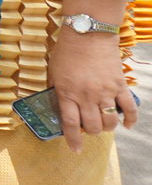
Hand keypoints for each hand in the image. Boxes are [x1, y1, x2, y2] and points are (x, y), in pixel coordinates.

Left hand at [48, 33, 136, 152]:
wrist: (88, 34)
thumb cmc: (67, 51)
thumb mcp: (53, 72)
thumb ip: (56, 90)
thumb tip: (57, 105)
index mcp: (67, 93)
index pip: (71, 124)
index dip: (73, 140)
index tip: (76, 149)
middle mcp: (86, 96)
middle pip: (92, 126)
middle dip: (91, 132)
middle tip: (90, 129)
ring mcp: (105, 92)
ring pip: (110, 121)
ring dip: (108, 128)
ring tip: (105, 125)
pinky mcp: (120, 85)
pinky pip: (129, 108)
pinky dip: (130, 119)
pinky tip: (127, 125)